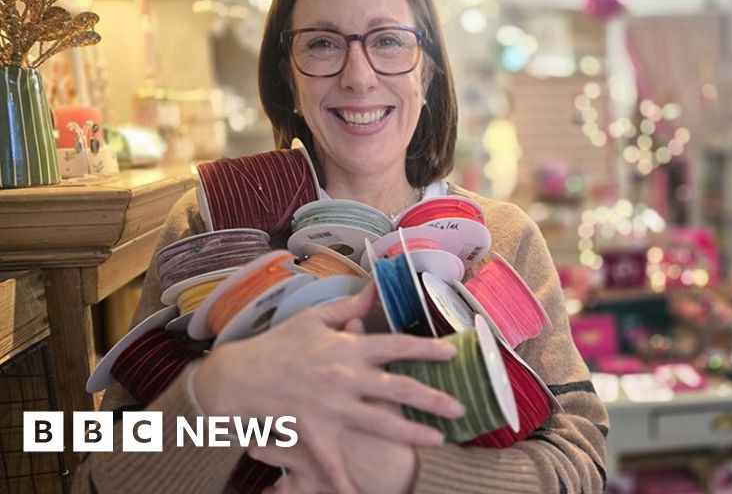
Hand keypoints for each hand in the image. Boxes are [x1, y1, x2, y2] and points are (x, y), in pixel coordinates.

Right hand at [193, 282, 462, 492]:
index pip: (396, 345)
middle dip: (432, 398)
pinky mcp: (314, 430)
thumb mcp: (312, 319)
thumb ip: (347, 306)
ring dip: (411, 432)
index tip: (450, 354)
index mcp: (348, 347)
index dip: (426, 349)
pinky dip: (346, 479)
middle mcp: (345, 376)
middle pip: (398, 388)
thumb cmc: (276, 345)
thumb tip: (373, 290)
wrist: (238, 376)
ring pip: (380, 422)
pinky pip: (333, 460)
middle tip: (459, 408)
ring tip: (437, 440)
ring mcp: (331, 405)